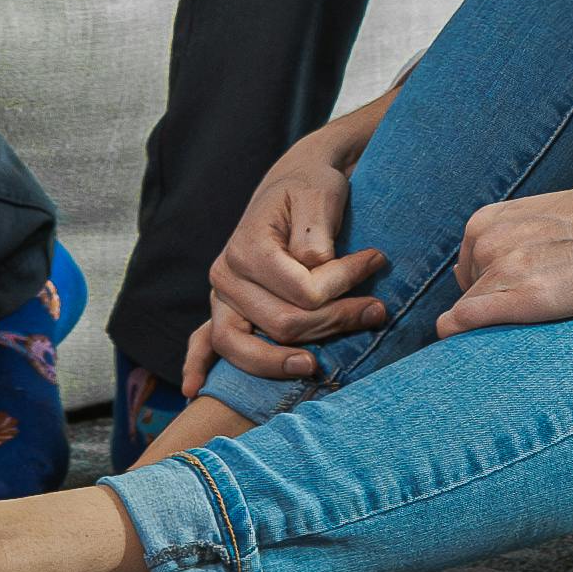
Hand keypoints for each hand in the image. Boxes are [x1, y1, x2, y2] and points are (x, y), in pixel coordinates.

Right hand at [202, 97, 393, 385]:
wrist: (294, 182)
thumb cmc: (310, 187)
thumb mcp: (319, 195)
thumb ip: (316, 231)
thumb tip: (316, 266)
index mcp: (247, 246)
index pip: (303, 290)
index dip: (345, 283)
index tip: (377, 261)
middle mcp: (226, 275)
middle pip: (282, 323)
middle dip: (335, 321)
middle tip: (377, 310)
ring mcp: (221, 297)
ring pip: (244, 347)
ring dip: (280, 363)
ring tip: (316, 366)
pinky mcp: (224, 309)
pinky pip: (204, 342)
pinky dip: (198, 365)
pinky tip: (195, 389)